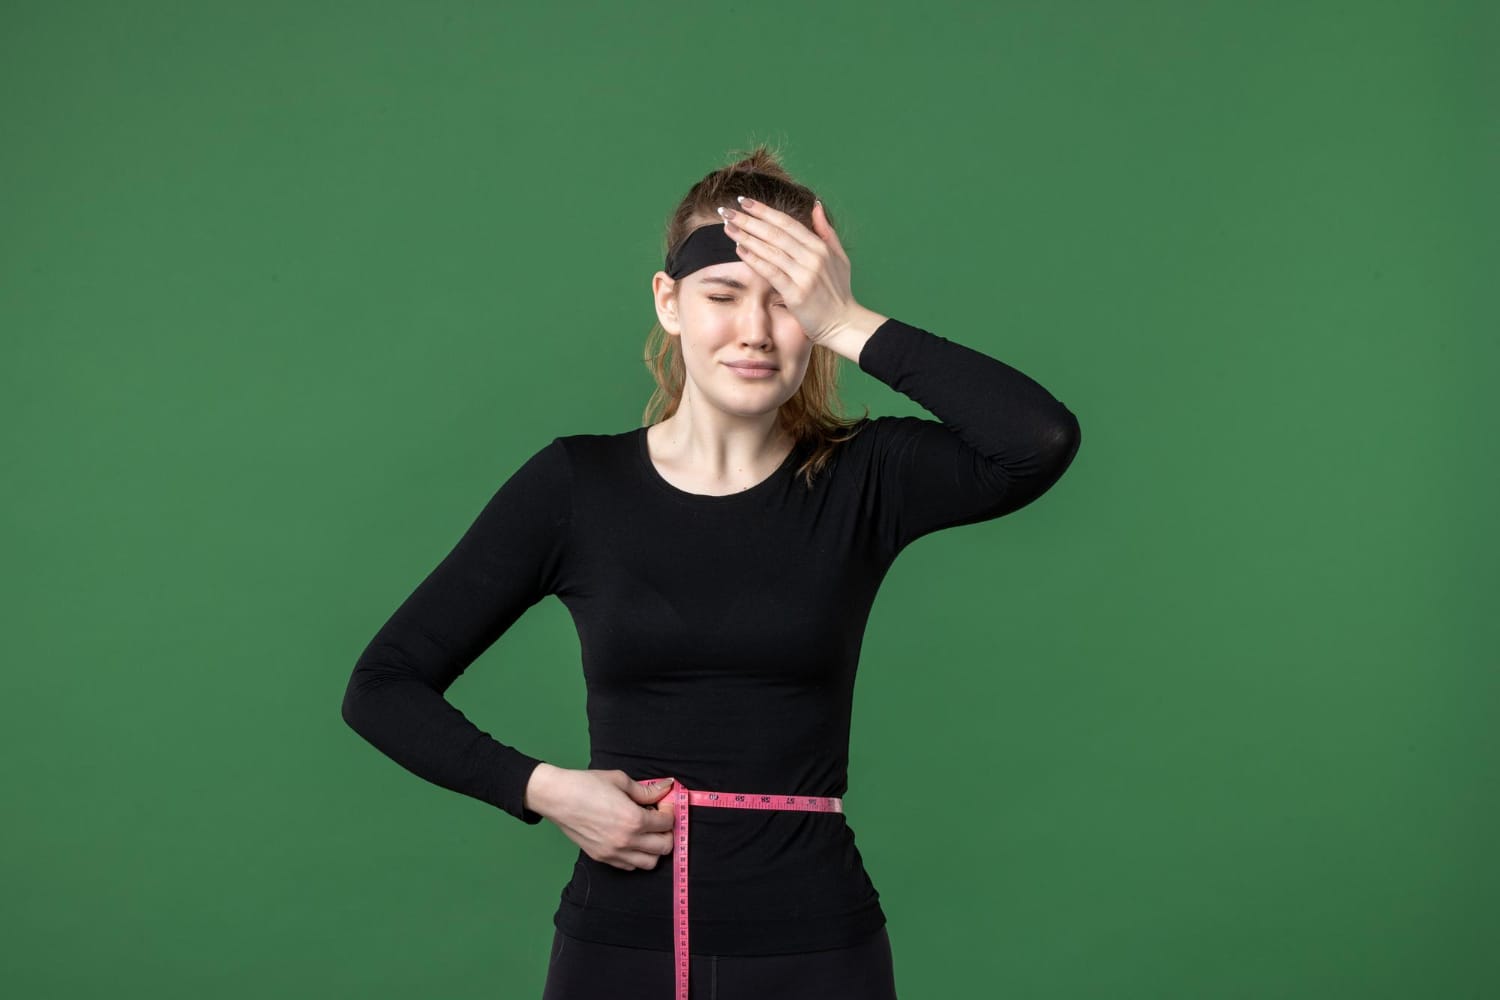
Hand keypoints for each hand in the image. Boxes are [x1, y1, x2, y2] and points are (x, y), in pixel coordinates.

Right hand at [532, 767, 676, 871]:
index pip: (667, 823)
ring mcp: (614, 853)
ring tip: (647, 832)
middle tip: (660, 819)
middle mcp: (626, 841)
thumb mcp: (620, 781)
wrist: (557, 798)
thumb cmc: (586, 785)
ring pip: (650, 863)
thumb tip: (667, 787)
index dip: (670, 812)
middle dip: (667, 832)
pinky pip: (629, 866)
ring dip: (654, 848)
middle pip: (664, 847)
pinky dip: (637, 857)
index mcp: (634, 820)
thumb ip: (647, 790)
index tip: (664, 804)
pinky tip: (632, 840)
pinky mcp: (602, 858)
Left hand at [719, 197, 859, 344]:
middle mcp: (813, 258)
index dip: (764, 210)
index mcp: (821, 247)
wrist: (844, 324)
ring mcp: (805, 275)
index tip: (744, 201)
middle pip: (775, 233)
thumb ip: (826, 231)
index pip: (787, 222)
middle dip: (749, 219)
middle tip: (727, 210)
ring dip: (747, 236)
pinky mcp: (796, 294)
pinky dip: (754, 259)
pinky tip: (739, 249)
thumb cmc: (839, 292)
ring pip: (771, 250)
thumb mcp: (839, 257)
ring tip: (728, 227)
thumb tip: (815, 205)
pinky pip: (771, 272)